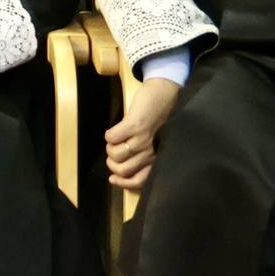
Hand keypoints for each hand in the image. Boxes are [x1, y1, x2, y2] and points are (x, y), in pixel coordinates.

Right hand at [105, 75, 179, 191]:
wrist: (165, 92)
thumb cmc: (161, 117)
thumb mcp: (157, 142)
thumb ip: (146, 156)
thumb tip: (123, 170)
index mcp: (157, 158)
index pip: (139, 181)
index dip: (122, 183)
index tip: (113, 178)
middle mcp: (151, 152)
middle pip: (122, 169)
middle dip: (112, 162)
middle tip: (113, 153)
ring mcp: (143, 139)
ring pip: (115, 155)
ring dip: (110, 148)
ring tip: (114, 140)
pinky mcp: (134, 125)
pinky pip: (112, 137)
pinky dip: (109, 135)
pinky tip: (115, 130)